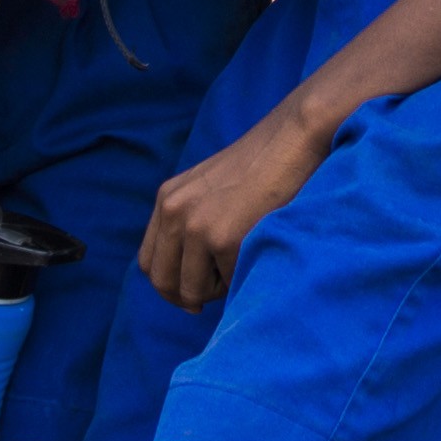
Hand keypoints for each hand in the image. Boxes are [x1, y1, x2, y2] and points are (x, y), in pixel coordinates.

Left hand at [141, 100, 331, 305]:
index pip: (148, 261)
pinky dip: (241, 279)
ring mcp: (197, 226)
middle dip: (186, 298)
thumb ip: (189, 220)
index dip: (168, 284)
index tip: (190, 293)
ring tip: (237, 267)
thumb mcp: (207, 188)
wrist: (292, 139)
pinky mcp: (224, 239)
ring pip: (191, 291)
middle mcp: (173, 212)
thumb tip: (187, 272)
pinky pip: (228, 283)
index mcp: (167, 199)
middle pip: (162, 281)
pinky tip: (255, 253)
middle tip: (209, 300)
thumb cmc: (261, 165)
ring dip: (215, 292)